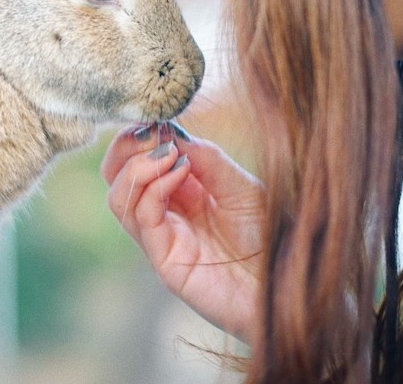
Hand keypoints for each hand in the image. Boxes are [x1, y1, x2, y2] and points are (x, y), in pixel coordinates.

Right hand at [101, 124, 263, 346]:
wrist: (287, 282)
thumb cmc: (271, 236)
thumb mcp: (240, 184)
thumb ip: (206, 158)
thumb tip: (169, 132)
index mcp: (179, 192)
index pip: (135, 159)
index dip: (140, 136)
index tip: (158, 119)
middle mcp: (164, 213)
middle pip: (115, 177)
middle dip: (125, 148)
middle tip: (153, 135)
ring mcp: (161, 238)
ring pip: (118, 198)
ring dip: (137, 167)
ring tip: (169, 155)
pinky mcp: (165, 261)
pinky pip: (142, 219)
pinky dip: (154, 188)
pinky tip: (179, 173)